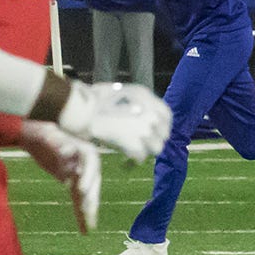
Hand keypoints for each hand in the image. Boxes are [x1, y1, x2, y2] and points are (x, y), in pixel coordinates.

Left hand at [20, 119, 100, 232]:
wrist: (36, 138)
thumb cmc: (42, 133)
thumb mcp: (47, 135)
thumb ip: (56, 143)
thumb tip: (66, 150)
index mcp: (84, 150)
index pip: (90, 164)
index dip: (88, 176)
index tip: (82, 189)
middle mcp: (86, 164)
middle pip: (91, 182)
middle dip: (90, 198)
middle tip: (87, 212)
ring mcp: (81, 176)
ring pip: (87, 195)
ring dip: (88, 211)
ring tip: (89, 228)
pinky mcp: (73, 184)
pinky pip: (78, 201)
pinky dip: (80, 214)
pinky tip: (84, 229)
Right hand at [57, 80, 172, 162]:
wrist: (86, 110)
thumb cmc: (97, 100)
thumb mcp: (125, 94)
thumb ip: (139, 104)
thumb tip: (140, 115)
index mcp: (148, 98)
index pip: (167, 116)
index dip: (162, 126)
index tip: (155, 132)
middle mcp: (151, 114)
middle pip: (164, 134)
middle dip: (154, 140)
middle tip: (142, 144)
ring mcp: (145, 131)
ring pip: (156, 148)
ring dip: (146, 150)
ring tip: (134, 151)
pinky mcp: (136, 146)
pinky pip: (141, 158)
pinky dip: (133, 160)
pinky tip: (125, 161)